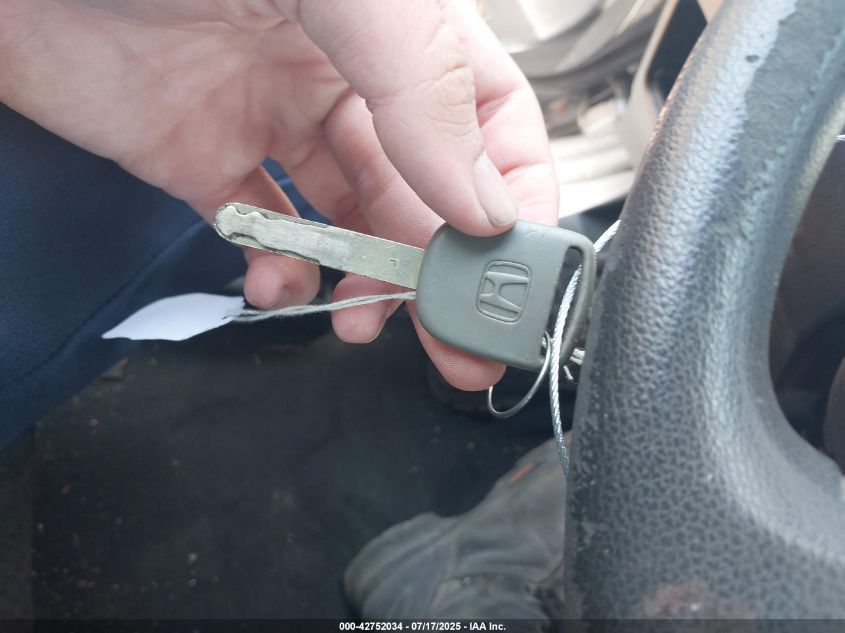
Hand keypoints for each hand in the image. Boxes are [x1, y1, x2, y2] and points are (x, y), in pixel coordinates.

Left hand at [0, 0, 557, 389]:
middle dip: (443, 270)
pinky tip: (277, 284)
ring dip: (366, 283)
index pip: (488, 115)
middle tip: (456, 343)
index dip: (513, 189)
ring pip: (348, 221)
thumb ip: (419, 85)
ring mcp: (270, 119)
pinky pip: (260, 231)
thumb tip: (480, 199)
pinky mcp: (200, 158)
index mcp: (391, 27)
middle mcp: (342, 76)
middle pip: (423, 189)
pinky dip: (278, 270)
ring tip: (361, 322)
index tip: (507, 260)